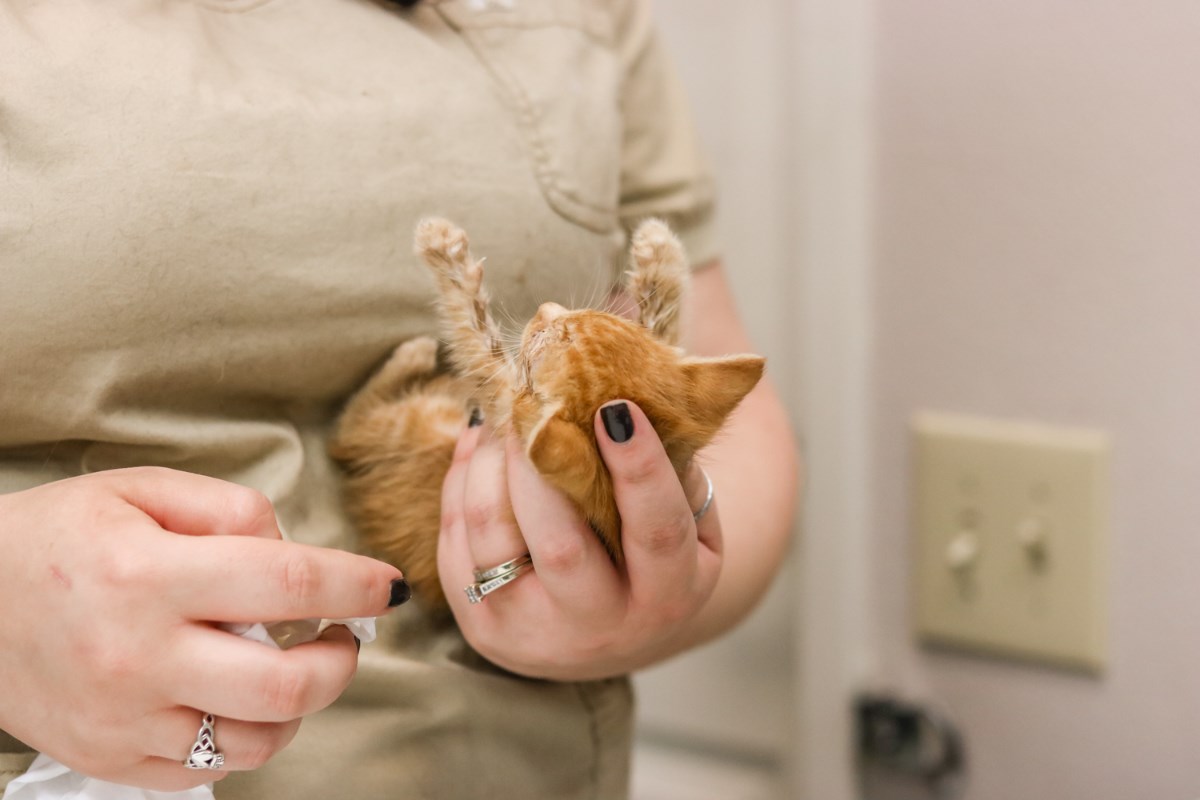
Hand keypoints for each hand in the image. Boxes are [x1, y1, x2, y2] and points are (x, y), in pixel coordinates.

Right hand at [0, 468, 405, 790]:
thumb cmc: (59, 537)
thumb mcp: (140, 489)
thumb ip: (229, 510)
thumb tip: (294, 550)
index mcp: (149, 576)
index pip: (287, 584)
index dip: (355, 585)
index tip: (388, 585)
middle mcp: (138, 658)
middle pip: (284, 685)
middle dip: (341, 662)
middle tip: (342, 637)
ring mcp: (124, 721)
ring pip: (257, 741)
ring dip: (300, 707)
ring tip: (292, 669)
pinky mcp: (112, 759)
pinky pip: (210, 770)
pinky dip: (246, 738)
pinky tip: (238, 699)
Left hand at [438, 401, 721, 679]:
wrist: (609, 638)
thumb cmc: (654, 558)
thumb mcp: (691, 524)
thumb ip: (669, 472)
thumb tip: (621, 403)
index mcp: (666, 597)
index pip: (656, 531)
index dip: (639, 468)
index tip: (615, 406)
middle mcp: (600, 627)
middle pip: (560, 545)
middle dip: (538, 463)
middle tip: (530, 403)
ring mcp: (532, 633)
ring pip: (491, 536)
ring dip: (488, 464)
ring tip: (502, 421)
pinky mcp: (480, 628)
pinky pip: (455, 542)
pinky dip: (462, 484)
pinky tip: (479, 452)